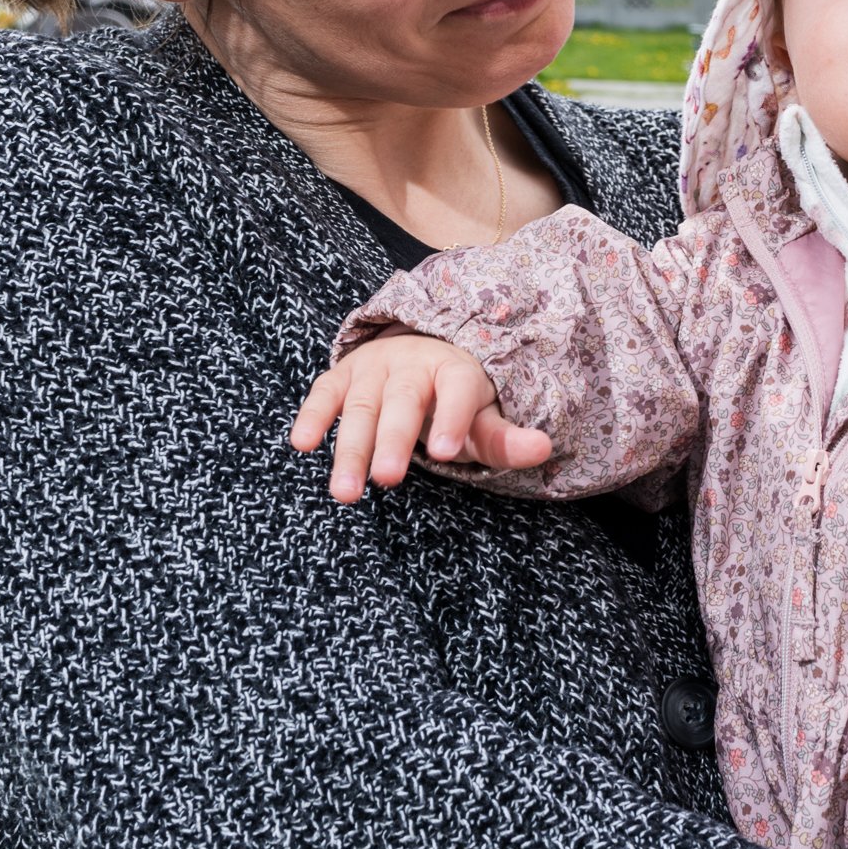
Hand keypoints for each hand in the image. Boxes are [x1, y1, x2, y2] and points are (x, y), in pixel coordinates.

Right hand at [289, 333, 552, 502]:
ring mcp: (373, 370)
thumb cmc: (454, 399)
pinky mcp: (341, 377)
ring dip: (349, 449)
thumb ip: (506, 438)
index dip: (452, 418)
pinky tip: (302, 444)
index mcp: (455, 370)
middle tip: (389, 480)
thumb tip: (545, 448)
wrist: (417, 355)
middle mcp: (412, 365)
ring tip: (345, 493)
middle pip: (404, 401)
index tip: (445, 452)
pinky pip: (324, 394)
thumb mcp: (483, 417)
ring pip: (360, 407)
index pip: (458, 390)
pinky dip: (313, 416)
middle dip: (394, 440)